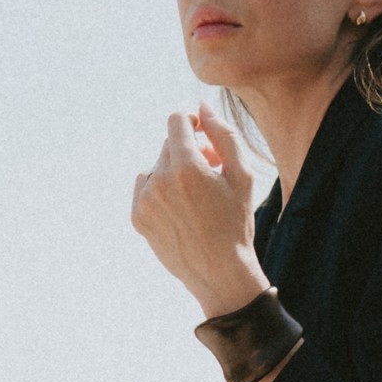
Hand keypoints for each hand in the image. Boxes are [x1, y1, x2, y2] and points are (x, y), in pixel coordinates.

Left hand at [132, 102, 266, 318]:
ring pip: (156, 166)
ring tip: (196, 195)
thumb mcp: (242, 176)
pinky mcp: (138, 217)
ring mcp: (145, 200)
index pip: (175, 121)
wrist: (221, 273)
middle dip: (189, 151)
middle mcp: (160, 180)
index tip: (202, 132)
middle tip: (212, 172)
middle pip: (169, 145)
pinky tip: (182, 209)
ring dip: (174, 172)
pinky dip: (160, 191)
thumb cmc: (236, 223)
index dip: (190, 122)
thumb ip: (223, 135)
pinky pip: (145, 188)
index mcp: (186, 167)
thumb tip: (201, 107)